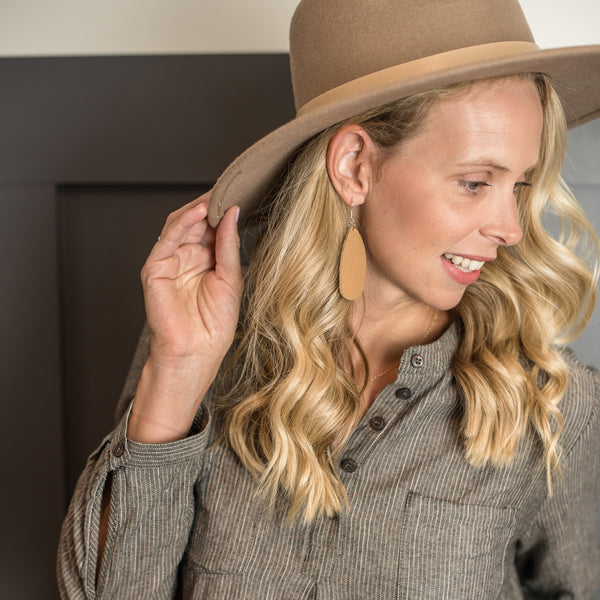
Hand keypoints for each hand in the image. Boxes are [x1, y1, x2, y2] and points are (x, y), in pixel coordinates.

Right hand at [128, 192, 242, 442]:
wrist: (196, 353)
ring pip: (181, 225)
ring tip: (218, 194)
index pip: (213, 226)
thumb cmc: (215, 325)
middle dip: (212, 203)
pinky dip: (183, 223)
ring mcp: (170, 261)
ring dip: (199, 208)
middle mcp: (187, 257)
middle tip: (231, 186)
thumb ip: (228, 245)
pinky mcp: (155, 268)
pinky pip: (167, 239)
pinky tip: (200, 212)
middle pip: (197, 221)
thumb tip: (232, 213)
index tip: (242, 190)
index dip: (225, 209)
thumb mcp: (231, 279)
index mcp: (207, 260)